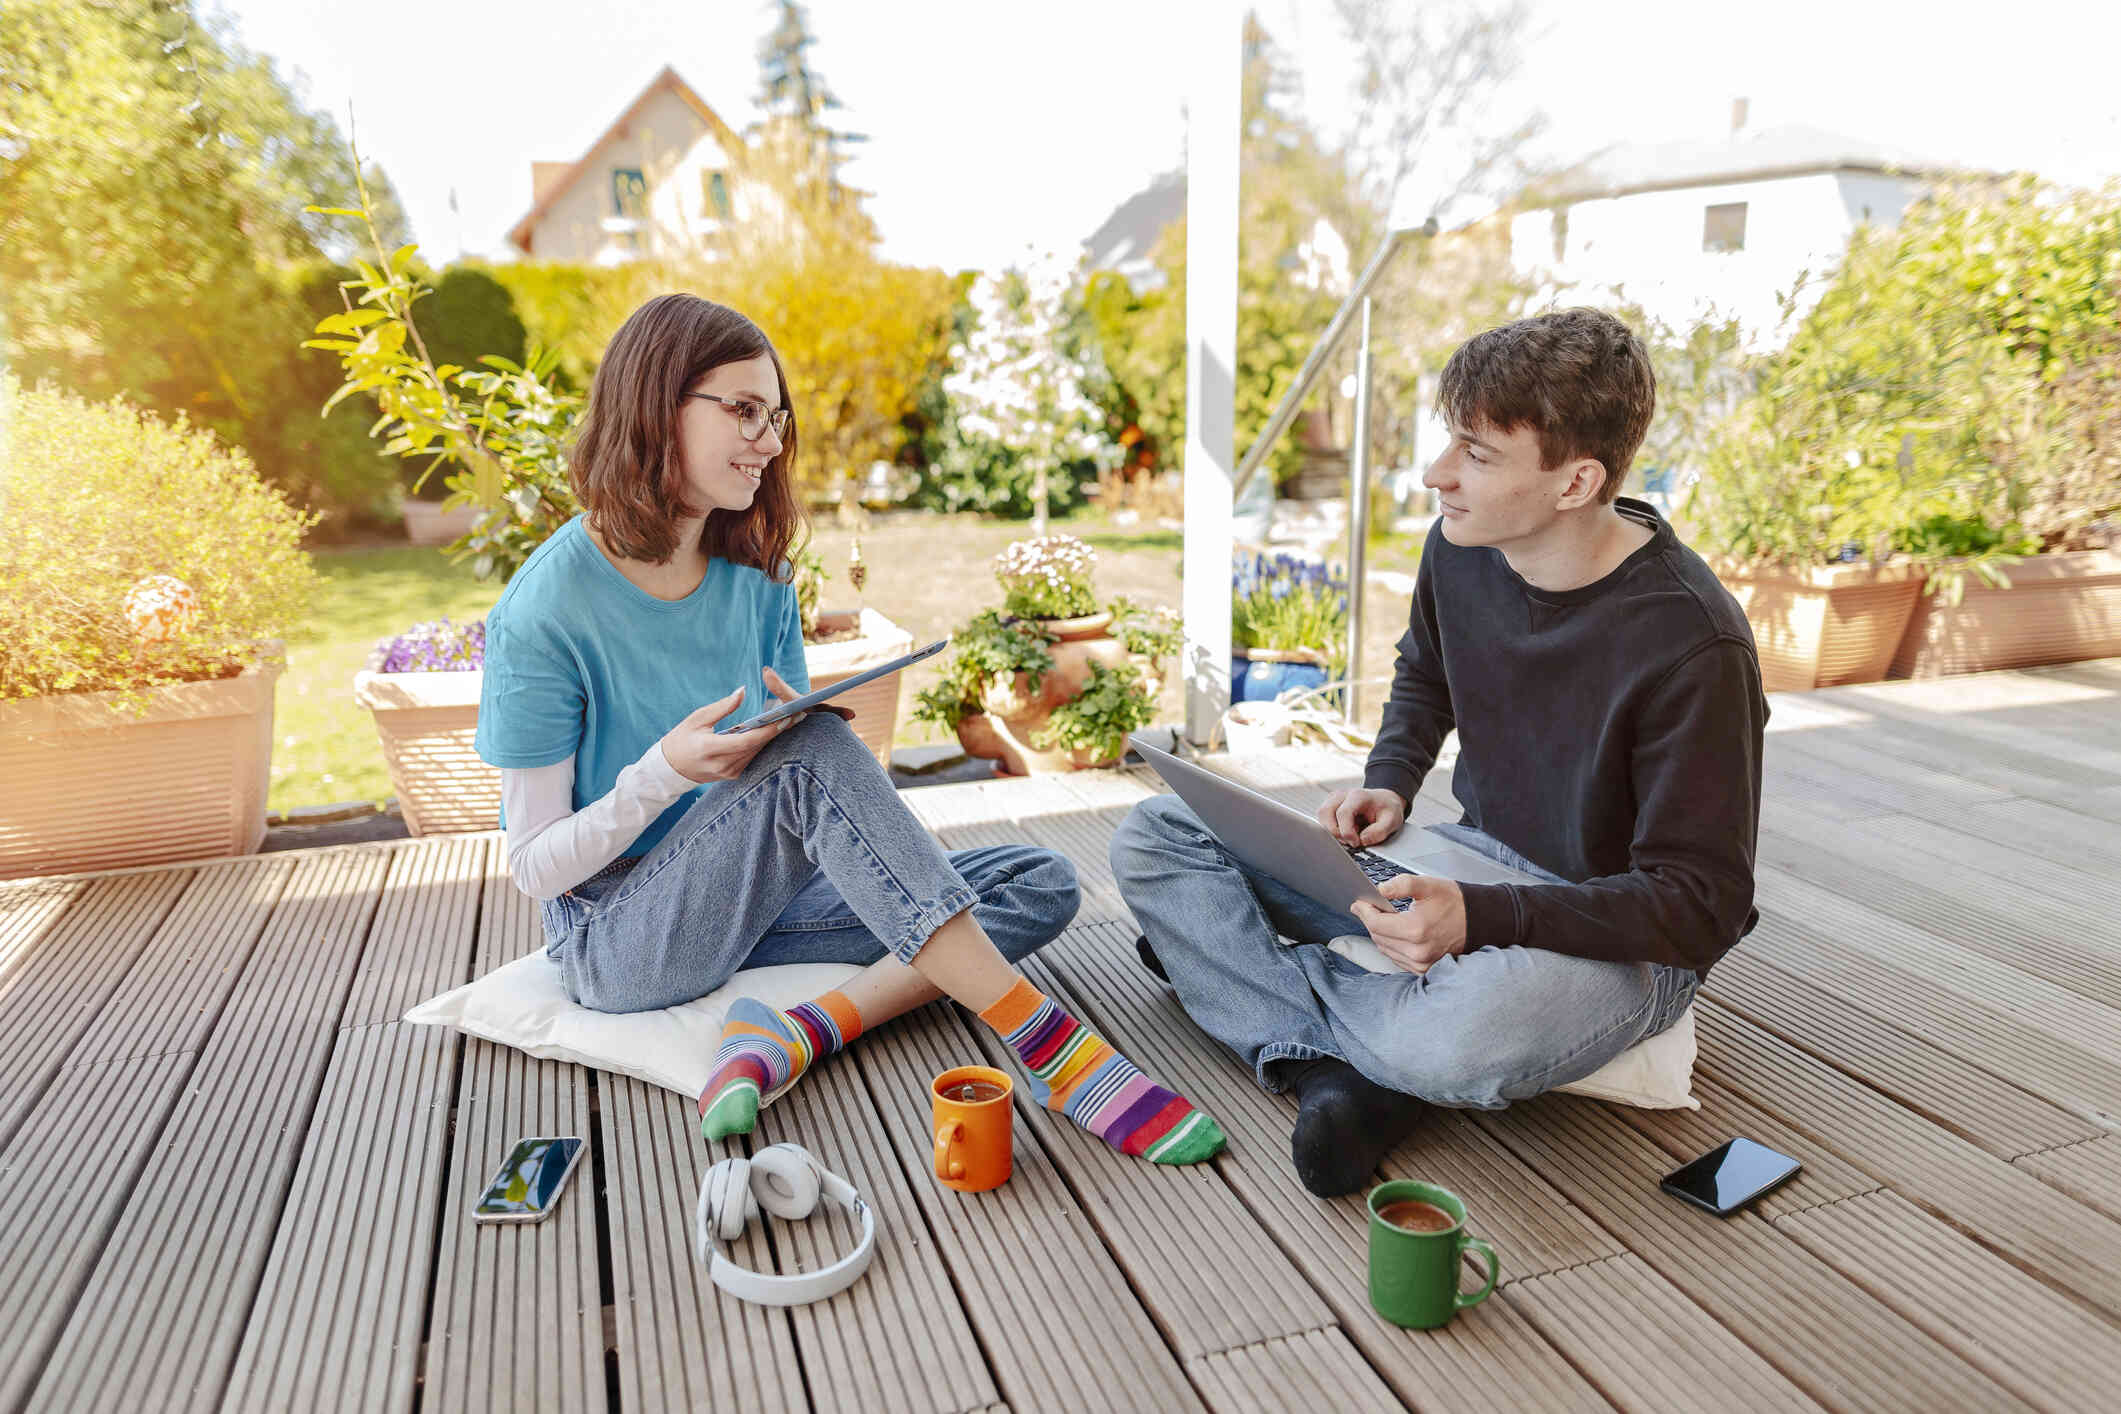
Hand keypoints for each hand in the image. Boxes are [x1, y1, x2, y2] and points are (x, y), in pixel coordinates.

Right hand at [656, 669, 845, 783]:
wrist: (670, 769)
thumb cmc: (681, 738)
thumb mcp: (697, 718)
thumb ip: (723, 706)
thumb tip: (743, 691)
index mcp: (711, 748)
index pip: (748, 740)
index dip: (768, 730)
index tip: (785, 717)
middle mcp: (722, 764)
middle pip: (756, 747)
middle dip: (775, 730)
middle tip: (793, 714)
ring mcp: (728, 773)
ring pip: (756, 753)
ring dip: (770, 737)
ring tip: (787, 719)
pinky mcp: (732, 776)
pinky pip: (751, 758)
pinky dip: (759, 745)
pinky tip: (770, 731)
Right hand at [1316, 786, 1406, 846]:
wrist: (1384, 801)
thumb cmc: (1387, 809)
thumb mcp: (1392, 821)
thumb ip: (1380, 832)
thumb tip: (1362, 840)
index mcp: (1358, 795)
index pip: (1343, 813)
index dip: (1347, 832)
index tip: (1356, 843)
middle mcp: (1342, 794)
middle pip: (1325, 812)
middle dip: (1335, 832)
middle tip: (1350, 841)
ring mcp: (1333, 799)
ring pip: (1321, 816)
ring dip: (1331, 831)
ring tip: (1349, 835)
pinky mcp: (1330, 805)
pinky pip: (1322, 818)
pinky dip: (1331, 829)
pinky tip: (1345, 831)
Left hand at [1349, 874, 1466, 973]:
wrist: (1478, 921)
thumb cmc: (1454, 903)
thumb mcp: (1428, 885)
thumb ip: (1401, 885)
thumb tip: (1380, 890)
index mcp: (1416, 930)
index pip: (1376, 923)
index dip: (1364, 911)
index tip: (1358, 903)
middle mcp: (1417, 951)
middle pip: (1377, 936)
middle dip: (1371, 920)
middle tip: (1369, 907)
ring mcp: (1420, 963)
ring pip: (1384, 948)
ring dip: (1379, 933)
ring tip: (1384, 918)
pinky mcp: (1422, 969)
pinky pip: (1395, 957)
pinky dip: (1391, 945)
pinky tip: (1395, 932)